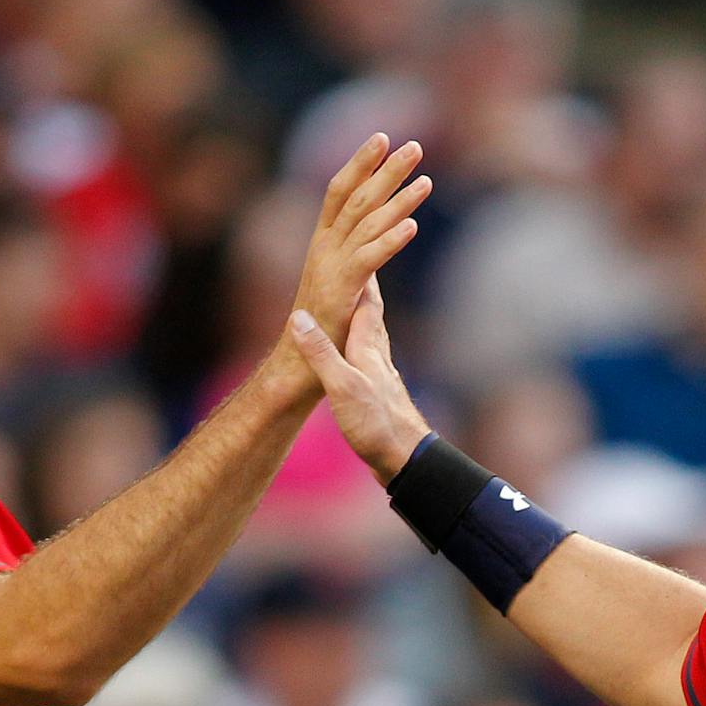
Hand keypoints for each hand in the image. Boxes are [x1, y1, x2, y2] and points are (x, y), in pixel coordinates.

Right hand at [288, 277, 429, 480]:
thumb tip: (299, 316)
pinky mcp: (383, 394)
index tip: (360, 245)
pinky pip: (371, 358)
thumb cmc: (376, 424)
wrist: (406, 460)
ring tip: (360, 300)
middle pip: (373, 313)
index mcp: (367, 348)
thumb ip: (321, 352)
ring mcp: (382, 375)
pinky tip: (363, 352)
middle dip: (367, 286)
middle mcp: (378, 356)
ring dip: (366, 314)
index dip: (363, 273)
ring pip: (374, 334)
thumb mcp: (342, 387)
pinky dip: (364, 343)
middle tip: (361, 263)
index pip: (366, 301)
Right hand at [290, 133, 430, 347]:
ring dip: (397, 198)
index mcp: (322, 243)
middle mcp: (324, 248)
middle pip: (357, 198)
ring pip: (367, 223)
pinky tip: (412, 225)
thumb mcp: (344, 284)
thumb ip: (360, 259)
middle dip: (385, 170)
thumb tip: (379, 241)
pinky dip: (389, 241)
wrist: (299, 365)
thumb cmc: (323, 326)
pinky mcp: (340, 291)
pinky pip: (368, 259)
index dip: (360, 164)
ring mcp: (330, 268)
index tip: (382, 138)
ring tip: (425, 178)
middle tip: (413, 145)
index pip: (340, 192)